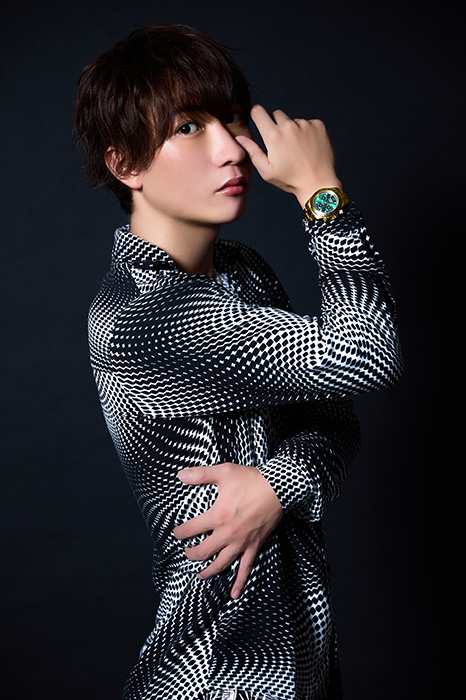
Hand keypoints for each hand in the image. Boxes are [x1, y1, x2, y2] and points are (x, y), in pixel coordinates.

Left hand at [173, 462, 282, 598]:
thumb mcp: (224, 472)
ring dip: (208, 571)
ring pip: (220, 564)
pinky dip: (239, 583)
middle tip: (187, 553)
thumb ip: (200, 474)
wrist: (279, 488)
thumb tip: (180, 475)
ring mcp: (241, 543)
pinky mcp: (254, 546)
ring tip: (199, 574)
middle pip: (203, 551)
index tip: (176, 533)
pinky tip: (233, 594)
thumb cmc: (251, 479)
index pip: (191, 530)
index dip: (180, 533)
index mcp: (217, 516)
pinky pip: (246, 568)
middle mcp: (227, 534)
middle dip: (191, 554)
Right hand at [236, 104, 341, 207]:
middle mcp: (289, 126)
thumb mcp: (266, 170)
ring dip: (293, 131)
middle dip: (276, 125)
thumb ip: (252, 152)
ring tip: (298, 150)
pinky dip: (307, 132)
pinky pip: (308, 123)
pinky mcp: (319, 126)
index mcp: (273, 136)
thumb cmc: (290, 180)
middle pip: (276, 114)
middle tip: (281, 144)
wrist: (318, 184)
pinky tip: (309, 148)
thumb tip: (239, 138)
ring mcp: (305, 124)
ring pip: (293, 121)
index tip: (260, 122)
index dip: (257, 116)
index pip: (258, 111)